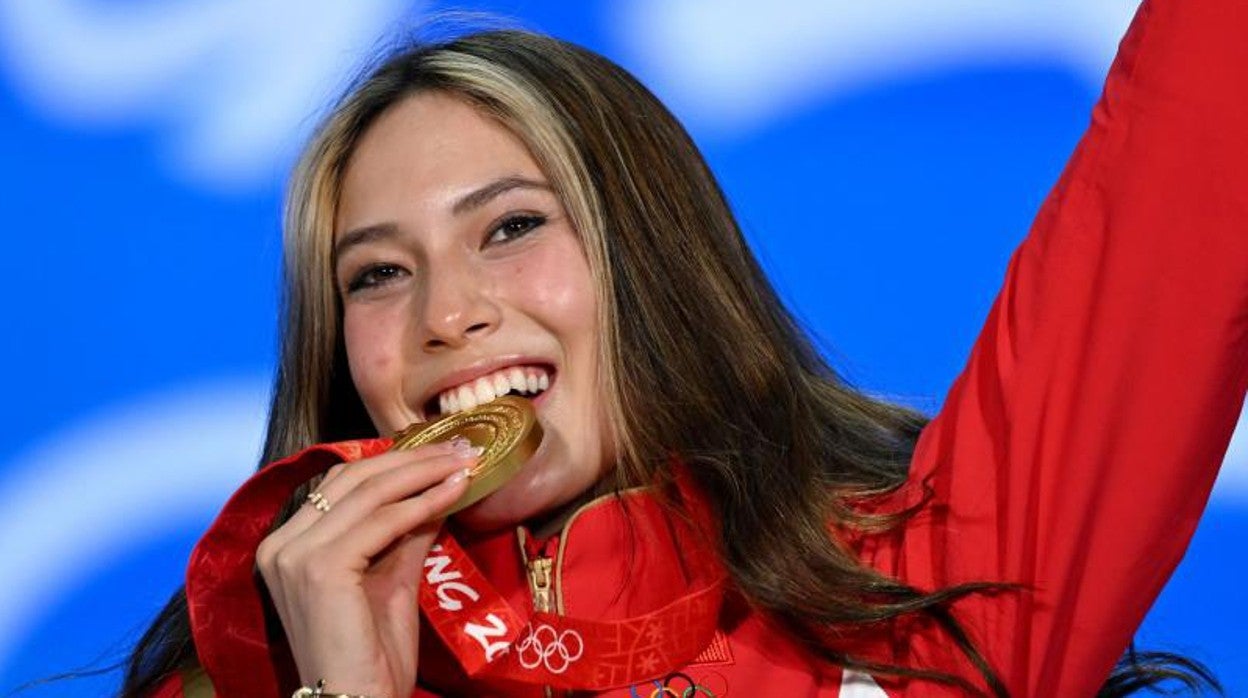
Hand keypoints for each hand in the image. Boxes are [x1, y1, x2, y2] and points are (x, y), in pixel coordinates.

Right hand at [256, 438, 477, 696]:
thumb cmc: (372, 654)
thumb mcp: (392, 578)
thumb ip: (405, 533)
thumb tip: (437, 490)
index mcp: (287, 544)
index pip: (342, 483)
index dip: (394, 461)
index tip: (442, 451)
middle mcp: (280, 544)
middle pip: (353, 477)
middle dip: (413, 457)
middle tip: (461, 447)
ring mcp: (294, 556)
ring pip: (369, 492)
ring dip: (424, 472)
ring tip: (465, 462)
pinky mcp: (319, 570)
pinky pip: (382, 521)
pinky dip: (423, 501)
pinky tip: (455, 492)